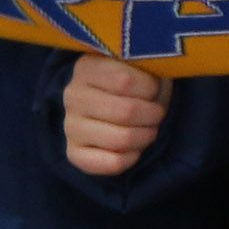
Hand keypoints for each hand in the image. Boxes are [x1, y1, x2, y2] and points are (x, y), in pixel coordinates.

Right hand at [64, 58, 171, 177]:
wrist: (115, 105)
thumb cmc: (136, 82)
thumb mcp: (141, 65)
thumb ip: (147, 65)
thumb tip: (158, 76)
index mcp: (87, 67)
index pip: (125, 80)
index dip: (151, 87)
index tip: (155, 88)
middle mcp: (73, 96)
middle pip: (127, 112)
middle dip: (153, 115)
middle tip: (158, 113)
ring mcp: (70, 126)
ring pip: (121, 139)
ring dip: (146, 136)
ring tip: (149, 129)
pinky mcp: (73, 153)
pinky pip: (111, 163)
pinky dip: (132, 158)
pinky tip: (135, 148)